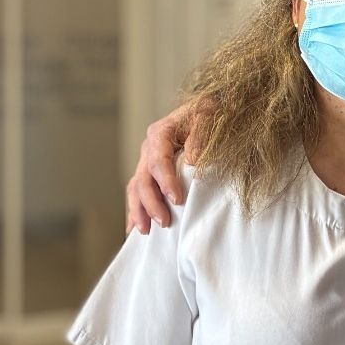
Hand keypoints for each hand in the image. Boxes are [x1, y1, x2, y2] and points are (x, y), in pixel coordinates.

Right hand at [125, 99, 210, 232]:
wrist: (207, 111)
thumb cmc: (209, 113)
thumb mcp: (209, 115)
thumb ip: (201, 134)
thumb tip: (192, 160)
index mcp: (161, 133)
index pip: (158, 161)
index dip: (166, 182)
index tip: (177, 200)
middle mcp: (149, 148)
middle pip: (143, 179)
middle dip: (151, 203)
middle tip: (165, 222)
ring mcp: (147, 161)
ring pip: (135, 189)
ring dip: (139, 211)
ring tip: (146, 232)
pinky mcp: (150, 173)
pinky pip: (137, 194)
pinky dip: (135, 212)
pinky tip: (135, 230)